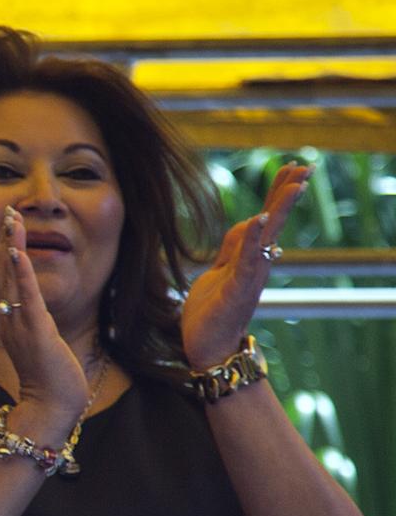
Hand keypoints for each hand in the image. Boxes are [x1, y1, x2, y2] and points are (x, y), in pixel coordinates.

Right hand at [0, 207, 87, 433]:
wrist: (50, 408)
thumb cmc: (51, 381)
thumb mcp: (40, 344)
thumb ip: (34, 324)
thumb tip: (36, 311)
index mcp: (9, 321)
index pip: (3, 279)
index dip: (4, 251)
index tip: (8, 227)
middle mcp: (9, 319)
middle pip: (2, 272)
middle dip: (4, 240)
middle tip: (7, 212)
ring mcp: (19, 324)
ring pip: (10, 278)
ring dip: (10, 247)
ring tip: (11, 220)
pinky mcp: (35, 330)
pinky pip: (26, 296)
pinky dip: (20, 272)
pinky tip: (17, 251)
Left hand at [183, 163, 308, 368]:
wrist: (208, 349)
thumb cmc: (211, 313)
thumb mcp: (218, 272)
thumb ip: (232, 249)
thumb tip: (247, 222)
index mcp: (250, 259)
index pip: (267, 219)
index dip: (277, 194)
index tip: (291, 169)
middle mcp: (256, 265)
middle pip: (274, 222)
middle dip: (288, 194)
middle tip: (306, 166)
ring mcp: (248, 277)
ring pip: (268, 238)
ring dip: (280, 211)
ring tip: (295, 185)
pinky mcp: (237, 290)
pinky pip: (246, 260)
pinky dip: (252, 239)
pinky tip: (259, 219)